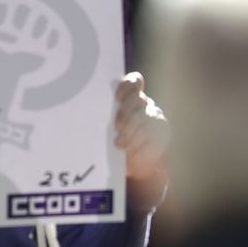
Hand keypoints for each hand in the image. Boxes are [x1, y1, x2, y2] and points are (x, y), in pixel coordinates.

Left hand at [114, 73, 170, 213]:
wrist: (134, 164)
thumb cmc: (113, 142)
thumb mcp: (105, 127)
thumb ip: (102, 116)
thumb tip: (85, 111)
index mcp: (131, 97)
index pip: (134, 82)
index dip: (127, 87)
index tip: (117, 98)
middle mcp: (144, 104)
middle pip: (138, 99)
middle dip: (126, 113)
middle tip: (116, 127)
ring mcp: (155, 118)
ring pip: (146, 117)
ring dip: (131, 131)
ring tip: (119, 144)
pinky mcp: (163, 134)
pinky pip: (153, 135)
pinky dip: (140, 144)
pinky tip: (132, 151)